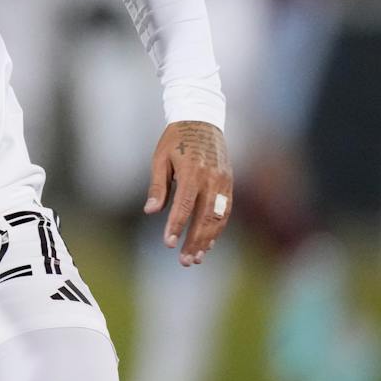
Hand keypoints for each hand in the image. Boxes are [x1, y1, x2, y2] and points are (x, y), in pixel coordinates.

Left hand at [146, 120, 233, 266]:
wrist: (201, 119)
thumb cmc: (175, 139)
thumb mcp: (160, 159)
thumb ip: (158, 186)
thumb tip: (152, 211)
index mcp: (192, 171)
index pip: (184, 206)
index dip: (176, 226)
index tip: (168, 243)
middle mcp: (211, 178)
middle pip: (204, 217)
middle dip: (195, 241)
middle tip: (184, 261)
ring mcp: (223, 181)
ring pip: (218, 217)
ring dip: (208, 239)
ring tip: (196, 257)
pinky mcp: (229, 182)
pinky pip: (225, 210)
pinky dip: (217, 228)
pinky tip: (208, 242)